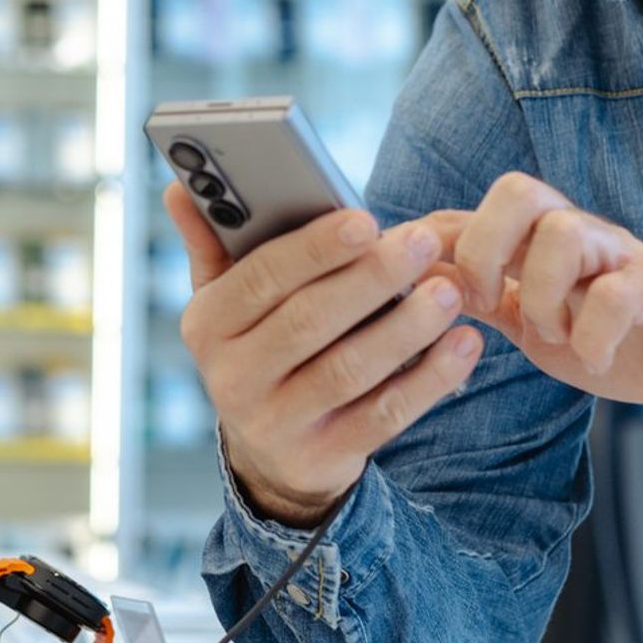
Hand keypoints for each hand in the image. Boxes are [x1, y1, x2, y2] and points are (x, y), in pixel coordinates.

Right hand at [167, 184, 484, 527]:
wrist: (273, 455)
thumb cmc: (262, 346)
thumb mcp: (228, 301)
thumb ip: (214, 242)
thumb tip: (178, 184)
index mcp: (206, 325)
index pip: (260, 278)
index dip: (315, 248)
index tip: (367, 218)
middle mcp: (230, 378)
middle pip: (309, 321)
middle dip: (372, 278)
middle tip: (424, 241)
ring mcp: (275, 424)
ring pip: (349, 369)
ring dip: (406, 327)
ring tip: (449, 290)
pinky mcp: (322, 458)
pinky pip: (384, 416)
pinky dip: (429, 379)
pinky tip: (465, 343)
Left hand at [426, 173, 642, 427]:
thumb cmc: (610, 335)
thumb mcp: (532, 320)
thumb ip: (483, 295)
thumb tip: (414, 279)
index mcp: (536, 242)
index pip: (468, 213)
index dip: (426, 241)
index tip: (408, 285)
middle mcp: (577, 235)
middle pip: (518, 191)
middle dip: (486, 252)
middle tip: (494, 305)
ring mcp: (621, 256)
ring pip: (566, 233)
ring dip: (545, 296)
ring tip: (556, 336)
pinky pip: (620, 292)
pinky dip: (594, 334)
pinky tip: (595, 358)